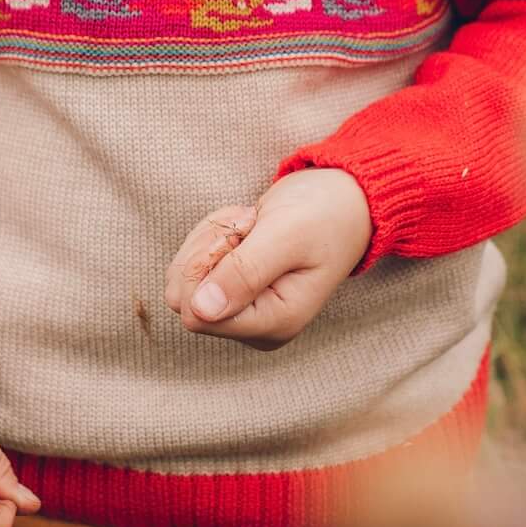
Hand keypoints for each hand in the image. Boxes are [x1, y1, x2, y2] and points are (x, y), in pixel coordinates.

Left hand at [164, 169, 373, 348]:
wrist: (342, 200)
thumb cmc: (324, 215)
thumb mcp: (287, 236)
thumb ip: (245, 273)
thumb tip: (202, 310)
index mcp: (274, 323)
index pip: (197, 313)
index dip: (206, 266)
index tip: (244, 234)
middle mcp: (254, 326)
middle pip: (184, 296)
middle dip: (208, 250)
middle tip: (250, 225)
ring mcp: (241, 310)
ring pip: (183, 278)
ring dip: (211, 238)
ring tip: (252, 225)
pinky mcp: (231, 291)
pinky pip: (190, 265)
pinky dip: (211, 236)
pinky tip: (245, 229)